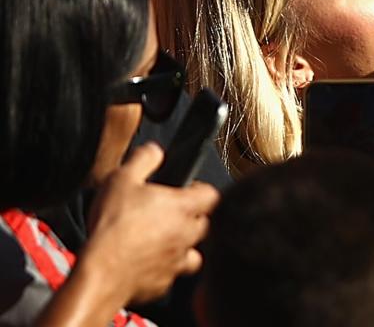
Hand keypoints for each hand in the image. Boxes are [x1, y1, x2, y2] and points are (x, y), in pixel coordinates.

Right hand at [82, 143, 219, 304]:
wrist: (99, 273)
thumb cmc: (112, 227)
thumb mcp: (122, 179)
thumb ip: (144, 159)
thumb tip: (155, 151)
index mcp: (183, 207)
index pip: (212, 194)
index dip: (201, 189)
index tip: (188, 188)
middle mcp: (186, 235)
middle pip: (205, 223)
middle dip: (193, 217)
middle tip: (170, 213)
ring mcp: (177, 262)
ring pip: (193, 253)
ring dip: (183, 246)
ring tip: (162, 241)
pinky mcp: (163, 284)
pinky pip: (172, 275)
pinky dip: (164, 269)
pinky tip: (146, 264)